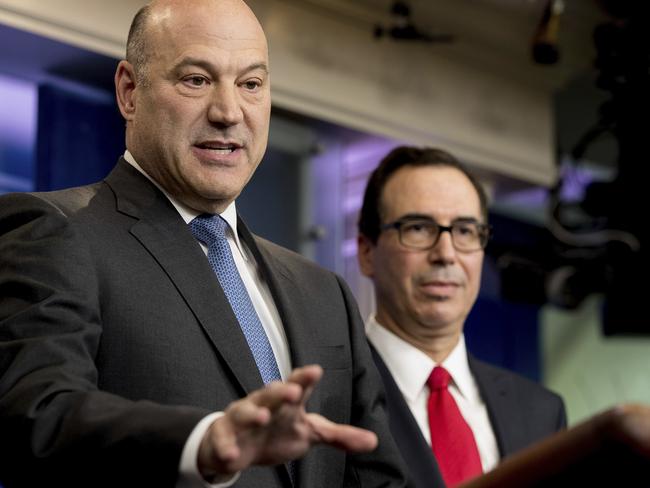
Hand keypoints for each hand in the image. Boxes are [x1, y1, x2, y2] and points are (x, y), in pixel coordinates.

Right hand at [197, 364, 377, 477]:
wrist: (241, 446)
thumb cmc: (278, 432)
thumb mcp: (310, 433)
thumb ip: (339, 436)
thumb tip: (373, 441)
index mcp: (287, 401)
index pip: (297, 385)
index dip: (305, 378)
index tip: (315, 371)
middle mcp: (264, 404)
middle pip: (271, 393)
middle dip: (280, 391)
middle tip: (293, 391)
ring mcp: (242, 418)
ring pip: (245, 411)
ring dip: (253, 414)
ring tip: (263, 418)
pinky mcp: (224, 435)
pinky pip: (224, 439)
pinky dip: (226, 446)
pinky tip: (232, 455)